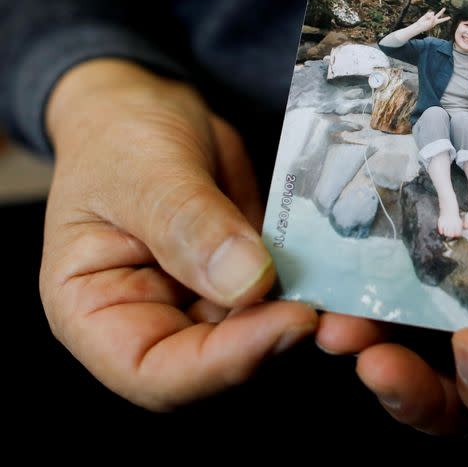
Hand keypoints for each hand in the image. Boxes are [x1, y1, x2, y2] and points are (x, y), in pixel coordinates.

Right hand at [41, 58, 317, 410]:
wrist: (147, 112)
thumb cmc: (120, 137)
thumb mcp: (145, 171)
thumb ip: (189, 224)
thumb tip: (249, 282)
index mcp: (95, 314)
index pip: (155, 374)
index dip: (224, 364)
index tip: (288, 321)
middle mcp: (152, 324)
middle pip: (219, 368)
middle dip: (279, 344)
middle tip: (341, 312)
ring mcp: (202, 307)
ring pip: (260, 339)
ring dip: (309, 321)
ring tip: (355, 298)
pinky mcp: (244, 284)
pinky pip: (282, 298)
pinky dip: (315, 289)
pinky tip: (347, 270)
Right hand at [413, 8, 450, 33]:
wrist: (419, 25)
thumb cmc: (425, 26)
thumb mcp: (430, 24)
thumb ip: (432, 19)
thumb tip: (433, 14)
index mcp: (436, 22)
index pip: (442, 20)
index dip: (445, 19)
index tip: (450, 17)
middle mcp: (434, 18)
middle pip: (439, 14)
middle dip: (442, 11)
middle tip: (444, 8)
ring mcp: (431, 16)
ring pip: (432, 13)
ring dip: (430, 16)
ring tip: (427, 20)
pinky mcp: (427, 14)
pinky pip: (429, 13)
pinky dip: (427, 15)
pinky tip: (425, 18)